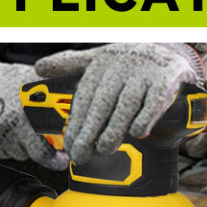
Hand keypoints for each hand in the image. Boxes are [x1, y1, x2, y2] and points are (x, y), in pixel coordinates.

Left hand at [34, 43, 203, 162]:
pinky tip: (136, 134)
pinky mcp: (165, 81)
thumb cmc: (129, 60)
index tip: (70, 145)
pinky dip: (145, 119)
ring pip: (126, 105)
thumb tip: (39, 68)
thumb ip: (70, 63)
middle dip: (89, 131)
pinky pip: (153, 103)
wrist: (168, 51)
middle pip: (102, 103)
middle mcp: (120, 66)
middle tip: (80, 155)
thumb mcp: (98, 57)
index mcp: (101, 63)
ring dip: (114, 129)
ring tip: (105, 149)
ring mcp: (144, 74)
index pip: (85, 97)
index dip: (76, 123)